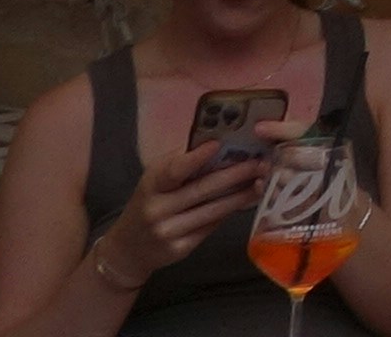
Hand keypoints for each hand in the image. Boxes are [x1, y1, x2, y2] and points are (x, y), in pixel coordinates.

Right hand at [97, 138, 258, 282]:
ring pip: (212, 210)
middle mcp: (156, 210)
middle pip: (202, 190)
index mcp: (150, 186)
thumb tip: (218, 141)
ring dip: (241, 195)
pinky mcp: (180, 249)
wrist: (128, 250)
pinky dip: (230, 212)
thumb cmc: (149, 204)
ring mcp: (168, 232)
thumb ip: (180, 164)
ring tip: (262, 180)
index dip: (195, 158)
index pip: (173, 171)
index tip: (219, 144)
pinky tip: (246, 201)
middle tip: (261, 162)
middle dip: (235, 174)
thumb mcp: (154, 182)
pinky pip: (211, 227)